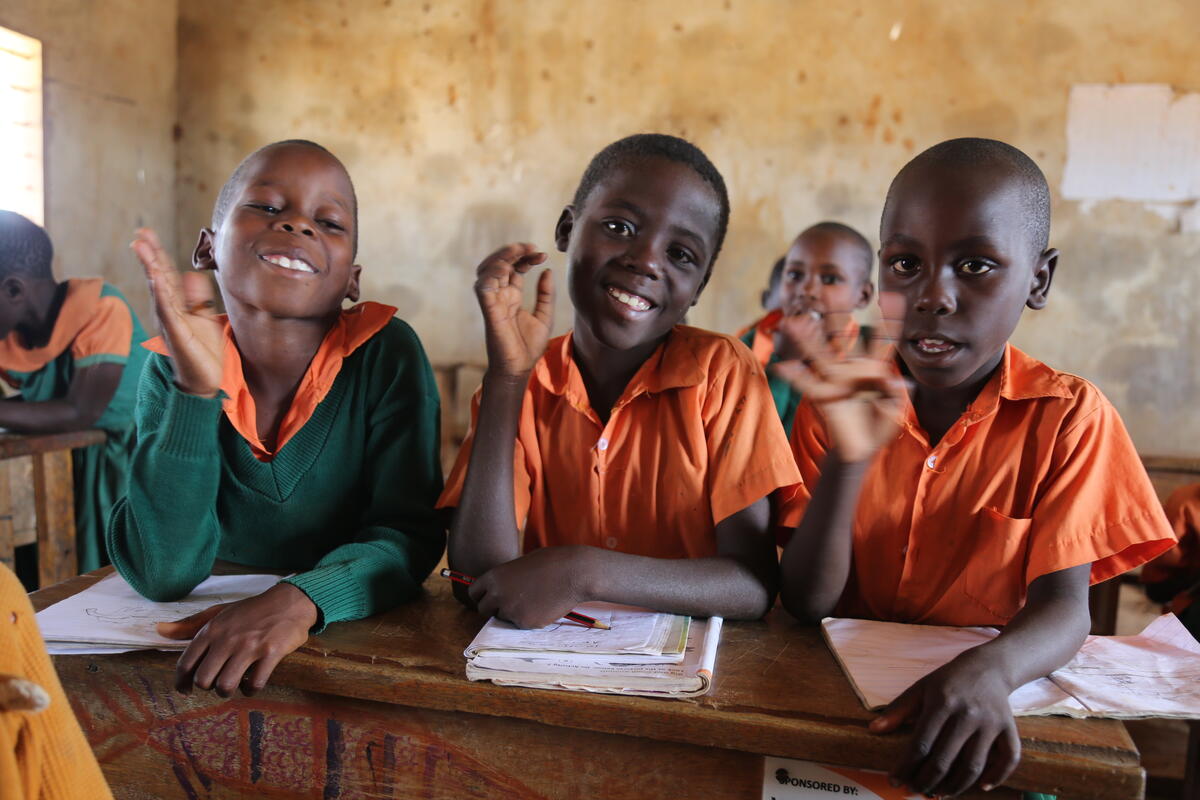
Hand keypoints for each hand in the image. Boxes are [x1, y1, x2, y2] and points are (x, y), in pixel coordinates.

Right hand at [131, 227, 223, 396]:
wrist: (204, 379)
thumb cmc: (203, 349)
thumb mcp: (204, 317)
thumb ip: (198, 296)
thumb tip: (192, 274)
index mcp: (175, 304)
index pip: (164, 274)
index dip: (157, 253)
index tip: (147, 234)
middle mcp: (168, 309)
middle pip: (157, 277)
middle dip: (149, 254)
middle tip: (140, 233)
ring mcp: (170, 321)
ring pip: (158, 289)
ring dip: (150, 267)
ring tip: (142, 247)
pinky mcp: (176, 333)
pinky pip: (167, 310)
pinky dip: (161, 293)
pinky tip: (156, 278)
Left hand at [156, 582, 317, 695]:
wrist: (289, 602)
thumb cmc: (251, 610)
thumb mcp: (219, 613)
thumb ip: (189, 624)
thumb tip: (159, 630)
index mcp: (212, 630)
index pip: (186, 664)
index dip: (182, 683)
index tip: (186, 690)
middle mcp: (227, 639)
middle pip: (204, 680)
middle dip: (208, 687)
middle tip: (217, 682)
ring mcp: (249, 647)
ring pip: (226, 685)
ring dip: (228, 690)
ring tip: (234, 684)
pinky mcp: (271, 654)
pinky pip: (254, 684)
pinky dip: (250, 690)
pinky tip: (252, 683)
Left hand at [468, 546, 592, 628]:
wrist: (574, 572)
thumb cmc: (552, 563)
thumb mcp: (521, 564)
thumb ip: (506, 579)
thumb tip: (499, 590)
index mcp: (494, 577)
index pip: (474, 593)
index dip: (483, 596)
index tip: (491, 598)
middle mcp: (497, 595)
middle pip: (484, 609)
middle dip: (495, 608)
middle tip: (513, 602)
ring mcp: (510, 610)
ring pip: (505, 618)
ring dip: (514, 613)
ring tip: (536, 598)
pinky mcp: (524, 623)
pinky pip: (522, 624)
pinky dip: (530, 618)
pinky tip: (544, 606)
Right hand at [474, 243, 553, 377]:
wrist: (519, 368)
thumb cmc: (529, 346)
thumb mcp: (545, 316)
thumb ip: (546, 294)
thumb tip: (547, 271)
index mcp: (513, 295)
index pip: (515, 267)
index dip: (525, 257)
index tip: (542, 254)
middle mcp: (500, 295)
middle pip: (500, 263)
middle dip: (513, 251)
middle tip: (531, 247)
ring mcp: (493, 301)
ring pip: (487, 270)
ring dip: (501, 257)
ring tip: (518, 251)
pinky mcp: (489, 310)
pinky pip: (483, 287)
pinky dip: (491, 274)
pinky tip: (506, 269)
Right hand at [772, 295, 905, 462]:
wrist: (862, 450)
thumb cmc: (880, 428)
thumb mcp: (896, 410)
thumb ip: (896, 394)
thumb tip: (895, 380)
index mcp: (874, 369)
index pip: (883, 340)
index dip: (889, 320)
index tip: (894, 297)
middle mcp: (852, 369)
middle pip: (845, 336)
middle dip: (839, 314)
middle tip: (835, 289)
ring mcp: (835, 381)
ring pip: (821, 353)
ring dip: (809, 337)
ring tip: (796, 319)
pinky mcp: (824, 397)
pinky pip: (807, 385)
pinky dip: (795, 377)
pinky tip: (782, 367)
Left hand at [870, 654, 1020, 795]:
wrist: (989, 666)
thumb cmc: (949, 680)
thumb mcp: (921, 688)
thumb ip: (898, 710)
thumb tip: (873, 729)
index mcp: (942, 703)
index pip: (921, 743)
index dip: (906, 766)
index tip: (895, 780)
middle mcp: (968, 714)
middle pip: (945, 759)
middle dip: (926, 780)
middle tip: (915, 789)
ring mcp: (991, 723)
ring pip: (973, 765)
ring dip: (955, 786)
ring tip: (939, 794)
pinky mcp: (1009, 728)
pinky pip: (1009, 758)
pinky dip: (997, 776)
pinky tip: (981, 786)